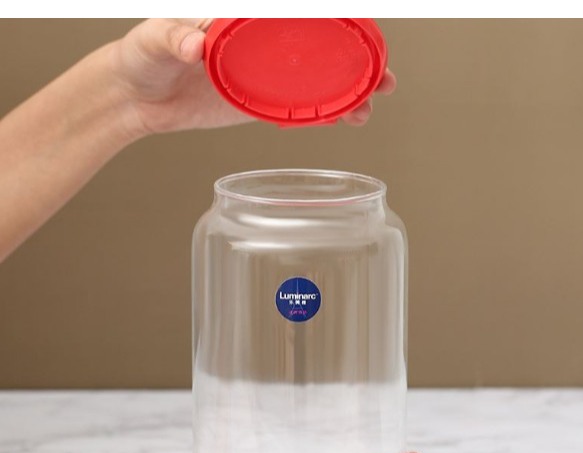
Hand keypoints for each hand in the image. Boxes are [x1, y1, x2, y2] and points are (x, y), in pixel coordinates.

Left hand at [110, 19, 396, 136]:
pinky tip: (343, 120)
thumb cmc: (141, 57)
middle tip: (380, 74)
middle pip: (317, 46)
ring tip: (368, 104)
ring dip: (345, 92)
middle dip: (354, 59)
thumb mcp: (153, 39)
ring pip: (313, 80)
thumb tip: (193, 44)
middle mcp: (260, 43)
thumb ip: (172, 37)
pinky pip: (295, 108)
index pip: (297, 14)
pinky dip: (320, 114)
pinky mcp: (257, 103)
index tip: (362, 27)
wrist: (136, 98)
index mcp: (243, 19)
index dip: (333, 20)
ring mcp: (262, 74)